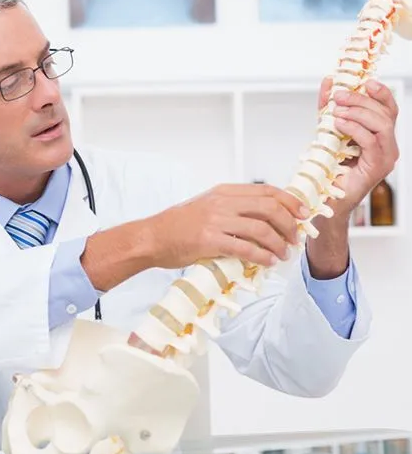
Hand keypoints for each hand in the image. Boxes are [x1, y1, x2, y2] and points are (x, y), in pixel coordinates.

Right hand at [146, 183, 309, 268]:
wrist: (151, 238)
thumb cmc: (176, 226)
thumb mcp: (205, 206)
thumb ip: (230, 208)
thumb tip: (261, 219)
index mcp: (223, 192)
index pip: (266, 191)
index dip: (290, 202)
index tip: (302, 214)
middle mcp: (221, 203)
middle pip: (269, 208)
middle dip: (289, 224)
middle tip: (295, 238)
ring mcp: (215, 221)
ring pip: (261, 229)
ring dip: (278, 243)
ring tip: (283, 253)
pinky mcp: (209, 240)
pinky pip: (245, 248)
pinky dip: (262, 256)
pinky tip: (268, 262)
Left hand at [320, 77, 399, 216]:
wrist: (325, 198)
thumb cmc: (329, 167)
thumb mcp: (327, 130)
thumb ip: (328, 108)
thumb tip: (329, 82)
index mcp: (381, 135)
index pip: (389, 109)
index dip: (380, 93)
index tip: (365, 82)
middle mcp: (388, 145)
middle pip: (385, 113)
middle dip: (362, 101)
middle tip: (340, 96)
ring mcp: (386, 156)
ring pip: (382, 125)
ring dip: (359, 113)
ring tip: (338, 111)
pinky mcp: (378, 167)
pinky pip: (372, 142)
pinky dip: (355, 130)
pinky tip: (339, 125)